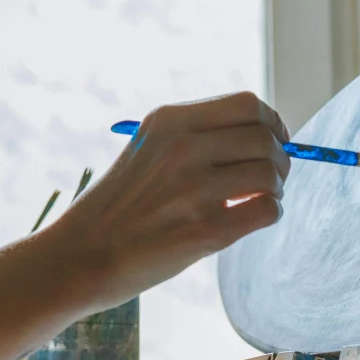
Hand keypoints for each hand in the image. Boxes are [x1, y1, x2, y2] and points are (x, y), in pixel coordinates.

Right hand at [45, 91, 289, 306]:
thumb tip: (262, 136)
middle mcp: (182, 147)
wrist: (80, 255)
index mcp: (168, 120)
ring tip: (260, 199)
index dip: (271, 122)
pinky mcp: (206, 230)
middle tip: (272, 176)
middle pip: (264, 137)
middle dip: (279, 157)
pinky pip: (267, 210)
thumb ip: (195, 137)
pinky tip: (252, 219)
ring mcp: (194, 188)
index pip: (247, 104)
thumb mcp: (146, 150)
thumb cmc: (116, 207)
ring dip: (276, 188)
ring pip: (270, 173)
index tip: (274, 138)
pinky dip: (271, 213)